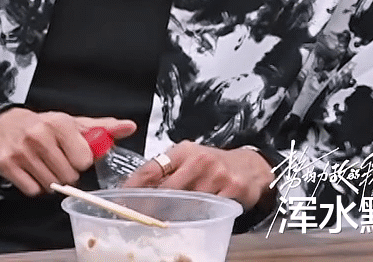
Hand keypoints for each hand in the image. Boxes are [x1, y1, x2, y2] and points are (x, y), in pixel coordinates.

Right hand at [0, 109, 136, 195]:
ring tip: (44, 165)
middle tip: (57, 161)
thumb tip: (129, 127)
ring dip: (50, 180)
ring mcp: (21, 151)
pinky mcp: (6, 164)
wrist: (5, 125)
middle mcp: (38, 135)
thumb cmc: (45, 127)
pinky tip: (32, 172)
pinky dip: (34, 186)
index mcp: (59, 123)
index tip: (73, 154)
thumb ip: (102, 128)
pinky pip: (32, 190)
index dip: (81, 161)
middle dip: (66, 173)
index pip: (84, 160)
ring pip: (50, 185)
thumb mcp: (73, 124)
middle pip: (68, 176)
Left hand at [122, 142, 273, 208]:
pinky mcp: (232, 191)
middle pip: (166, 189)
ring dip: (173, 213)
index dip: (134, 185)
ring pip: (186, 202)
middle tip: (138, 215)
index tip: (123, 197)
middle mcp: (199, 161)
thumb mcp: (188, 158)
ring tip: (161, 220)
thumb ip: (166, 170)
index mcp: (183, 151)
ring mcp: (217, 176)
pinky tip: (190, 220)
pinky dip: (197, 216)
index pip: (151, 168)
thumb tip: (135, 188)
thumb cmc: (212, 164)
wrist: (250, 166)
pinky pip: (209, 209)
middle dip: (150, 204)